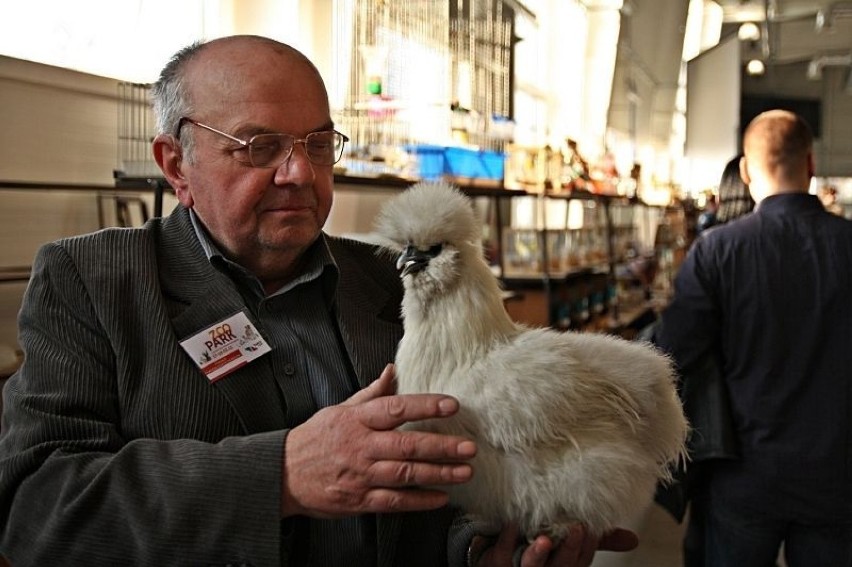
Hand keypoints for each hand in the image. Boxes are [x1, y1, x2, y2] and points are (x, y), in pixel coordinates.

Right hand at [281, 364, 476, 517]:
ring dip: (438, 473)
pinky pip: (394, 502)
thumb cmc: (314, 440)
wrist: (282, 474)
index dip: (425, 406)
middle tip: (468, 447)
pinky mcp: (359, 500)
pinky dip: (419, 501)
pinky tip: (440, 498)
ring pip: (405, 474)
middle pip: (407, 444)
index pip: (396, 408)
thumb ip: (370, 393)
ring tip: (464, 471)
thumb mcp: (339, 409)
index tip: (450, 405)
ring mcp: (361, 475)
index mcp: (358, 420)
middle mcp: (361, 446)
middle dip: (442, 446)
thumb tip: (392, 370)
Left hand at [478, 524, 637, 566]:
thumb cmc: (537, 546)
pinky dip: (508, 538)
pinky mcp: (497, 563)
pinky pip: (502, 554)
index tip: (591, 528)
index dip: (587, 548)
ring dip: (538, 555)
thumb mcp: (569, 543)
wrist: (496, 551)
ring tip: (543, 540)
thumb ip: (598, 541)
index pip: (581, 563)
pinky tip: (512, 524)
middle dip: (568, 552)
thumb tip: (633, 539)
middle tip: (576, 529)